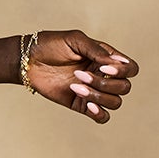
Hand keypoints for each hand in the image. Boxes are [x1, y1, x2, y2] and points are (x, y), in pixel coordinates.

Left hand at [21, 30, 138, 122]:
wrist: (27, 61)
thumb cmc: (50, 45)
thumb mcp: (75, 40)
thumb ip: (96, 50)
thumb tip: (115, 63)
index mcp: (105, 58)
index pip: (131, 68)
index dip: (124, 71)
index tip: (103, 67)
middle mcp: (103, 75)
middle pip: (125, 87)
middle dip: (106, 83)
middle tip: (80, 74)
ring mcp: (93, 91)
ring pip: (115, 102)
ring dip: (99, 95)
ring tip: (76, 86)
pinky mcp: (81, 105)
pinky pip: (102, 117)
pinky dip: (100, 114)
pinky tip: (89, 106)